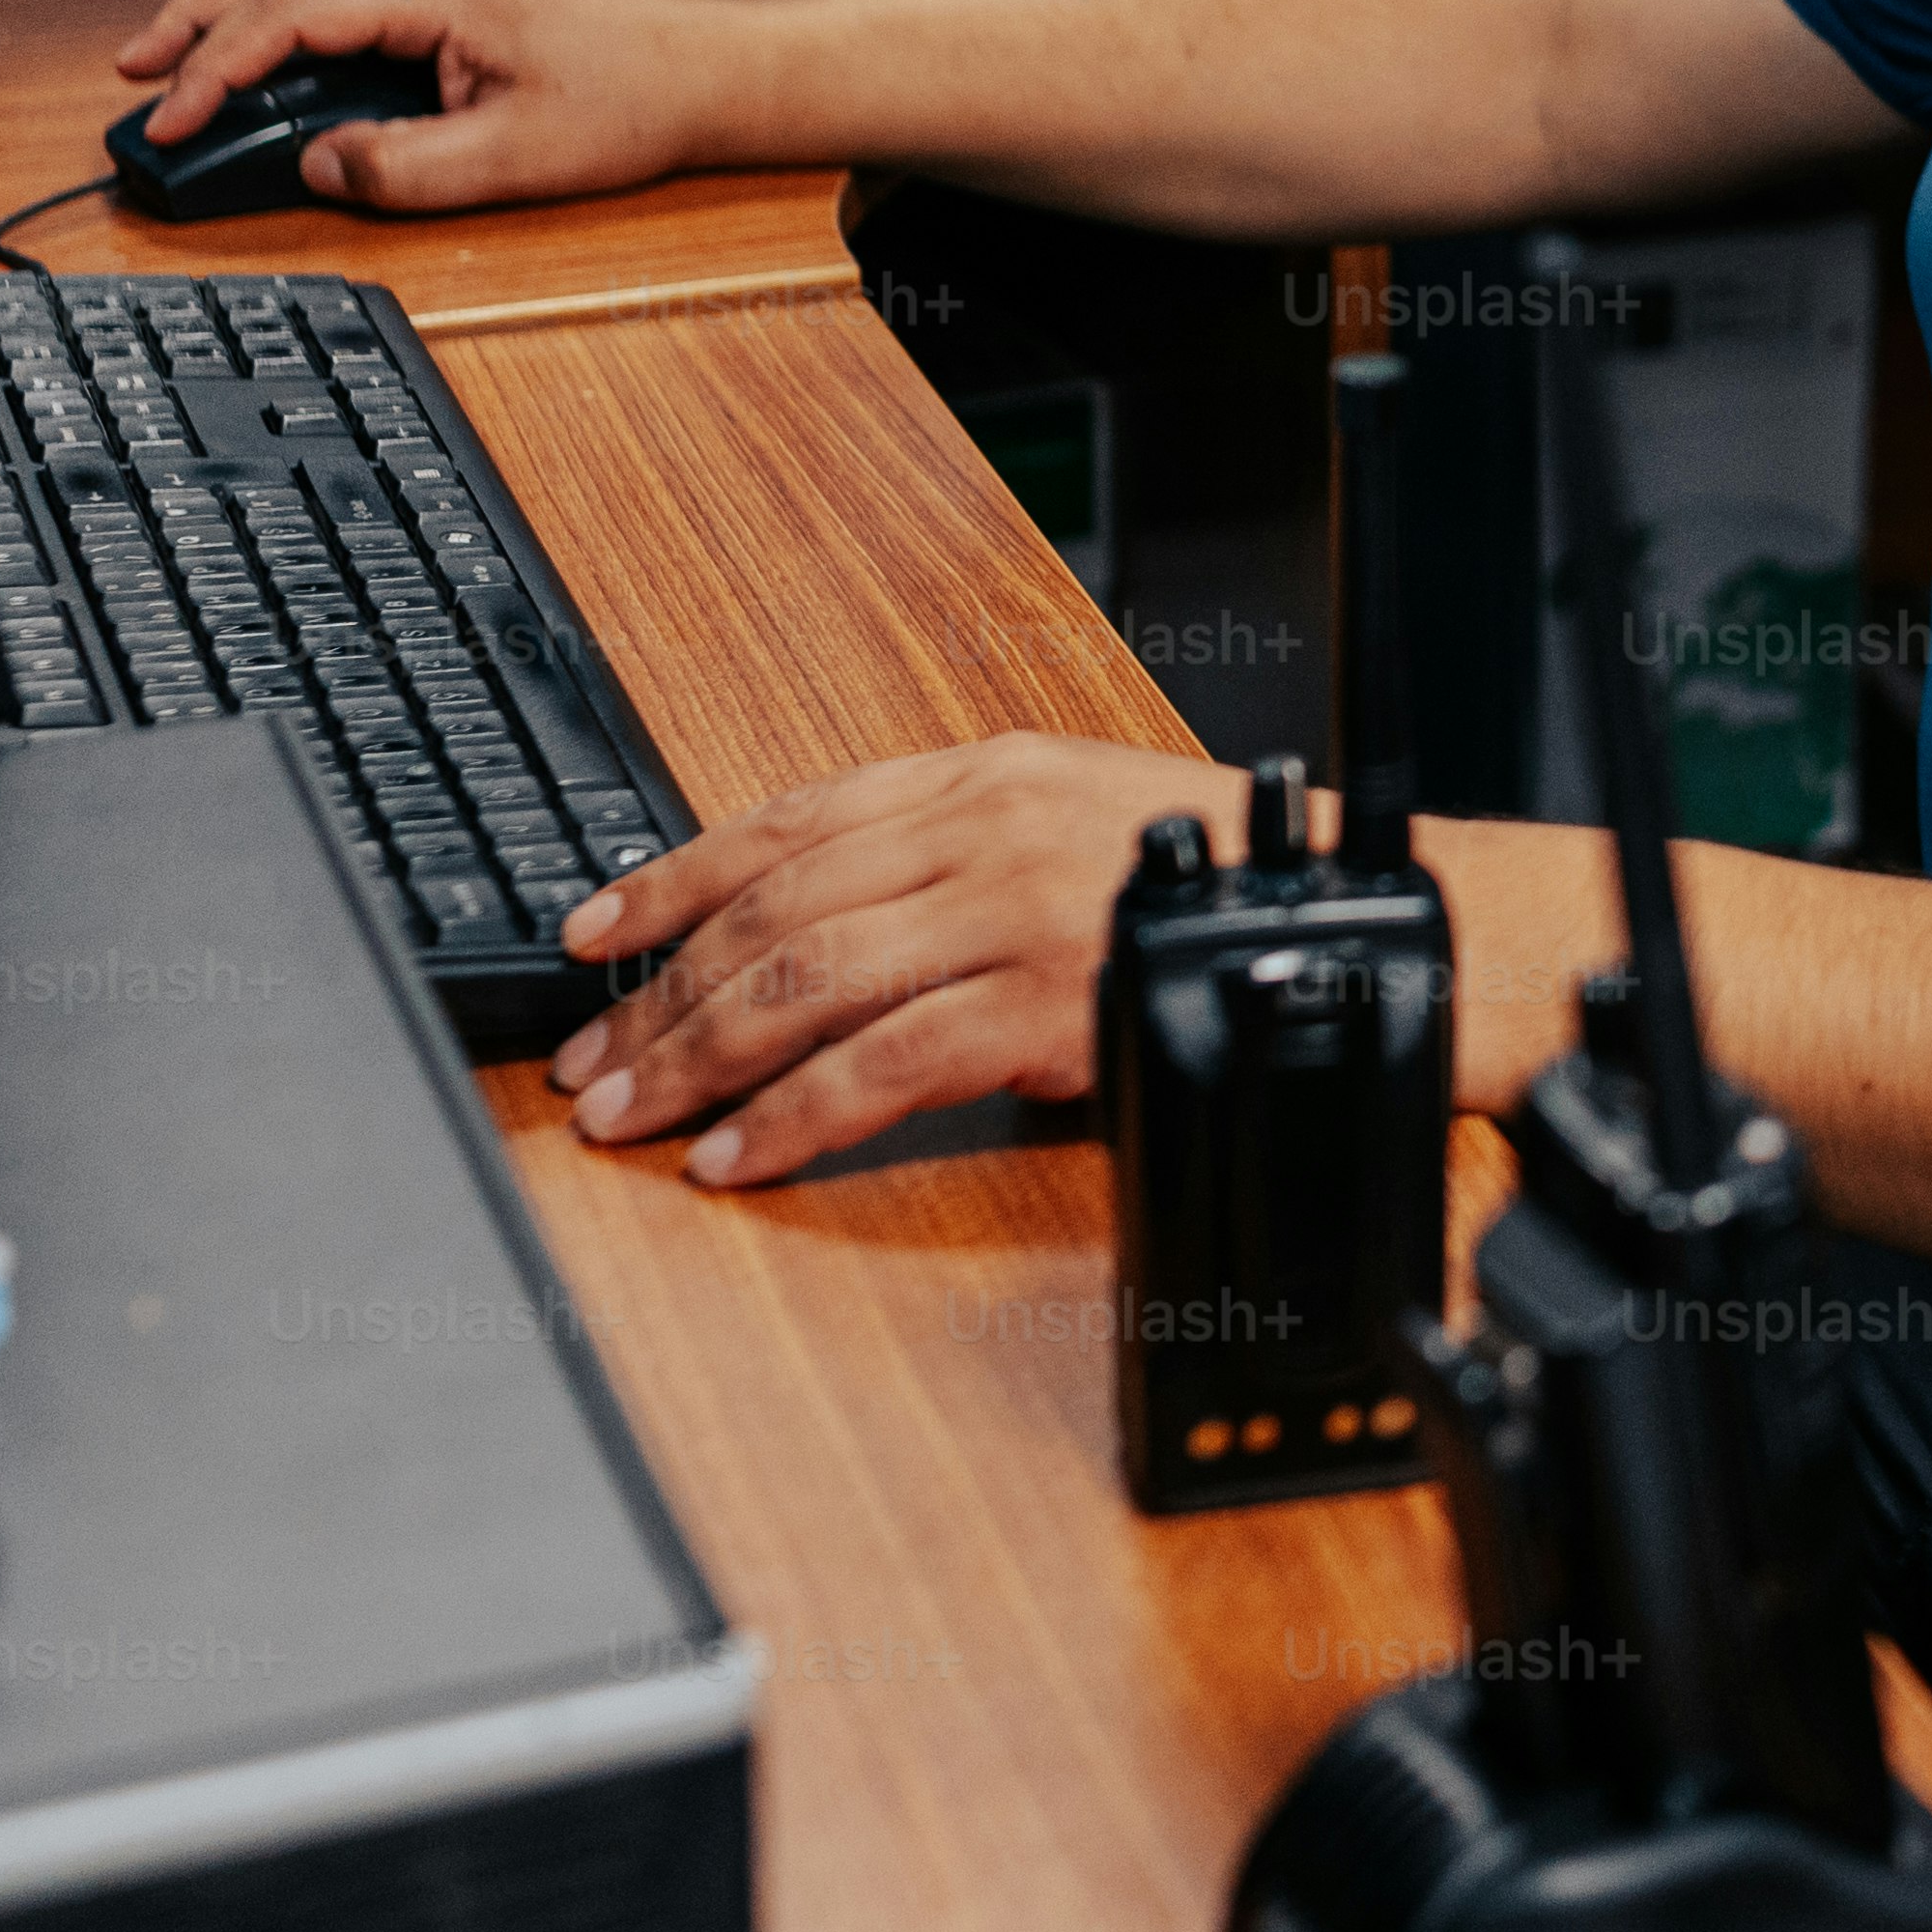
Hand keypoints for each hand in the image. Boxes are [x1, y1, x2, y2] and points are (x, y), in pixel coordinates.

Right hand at [110, 0, 749, 211]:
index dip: (216, 67)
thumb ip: (406, 170)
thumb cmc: (635, 106)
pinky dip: (282, 6)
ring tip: (177, 58)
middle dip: (195, 17)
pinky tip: (265, 47)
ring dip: (233, 3)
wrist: (712, 75)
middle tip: (136, 75)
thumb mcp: (515, 161)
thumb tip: (317, 166)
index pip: (294, 14)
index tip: (170, 121)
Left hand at [548, 731, 1283, 1184]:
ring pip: (805, 983)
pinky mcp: (1042, 1002)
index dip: (671, 880)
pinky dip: (795, 1117)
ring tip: (629, 1117)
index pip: (787, 821)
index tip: (591, 935)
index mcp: (982, 775)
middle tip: (589, 1065)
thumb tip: (812, 919)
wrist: (1343, 922)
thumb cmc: (1209, 887)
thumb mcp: (1070, 822)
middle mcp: (983, 829)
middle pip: (774, 911)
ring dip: (699, 1058)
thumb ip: (950, 852)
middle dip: (659, 995)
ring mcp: (1012, 911)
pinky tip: (738, 1156)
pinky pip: (883, 1067)